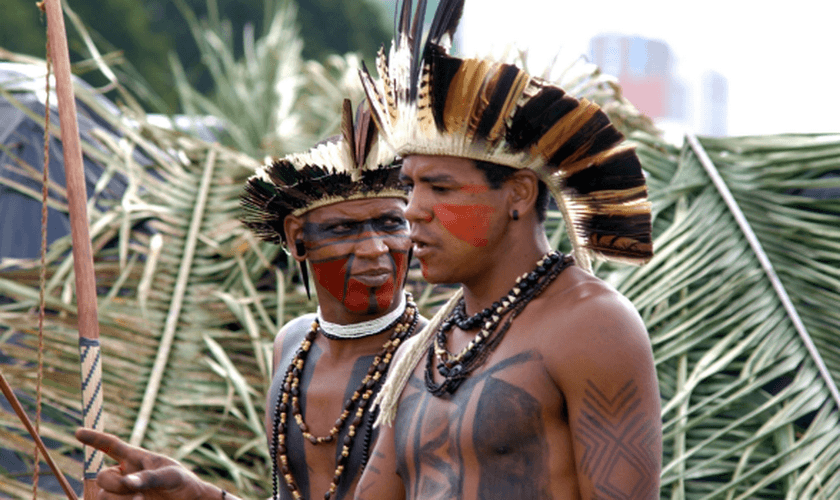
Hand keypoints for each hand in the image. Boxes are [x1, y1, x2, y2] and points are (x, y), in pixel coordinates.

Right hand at [75, 428, 223, 499]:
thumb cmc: (181, 482)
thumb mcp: (170, 476)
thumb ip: (149, 477)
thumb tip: (128, 483)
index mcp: (135, 458)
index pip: (111, 445)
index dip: (95, 438)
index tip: (78, 432)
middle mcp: (124, 474)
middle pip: (102, 478)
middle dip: (114, 486)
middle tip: (138, 494)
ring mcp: (122, 492)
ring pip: (103, 496)